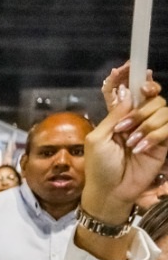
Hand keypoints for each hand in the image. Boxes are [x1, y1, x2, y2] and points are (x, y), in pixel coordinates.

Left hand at [85, 64, 167, 217]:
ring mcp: (152, 130)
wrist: (110, 190)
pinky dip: (154, 136)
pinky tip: (140, 148)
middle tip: (127, 125)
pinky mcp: (163, 142)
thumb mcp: (98, 138)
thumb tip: (129, 91)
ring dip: (145, 125)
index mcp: (119, 116)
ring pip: (162, 110)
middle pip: (153, 97)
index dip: (131, 77)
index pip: (130, 90)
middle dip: (142, 106)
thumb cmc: (99, 166)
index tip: (130, 68)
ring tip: (130, 144)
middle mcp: (138, 119)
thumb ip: (114, 114)